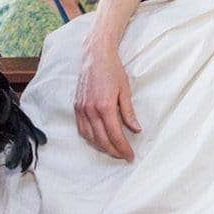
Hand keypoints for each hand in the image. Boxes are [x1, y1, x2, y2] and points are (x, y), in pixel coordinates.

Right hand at [75, 39, 139, 160]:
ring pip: (90, 137)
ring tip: (113, 150)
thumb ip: (129, 113)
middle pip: (102, 140)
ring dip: (102, 147)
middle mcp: (91, 110)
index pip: (115, 135)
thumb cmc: (113, 71)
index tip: (130, 156)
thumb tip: (136, 130)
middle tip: (124, 156)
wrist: (96, 56)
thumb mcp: (125, 91)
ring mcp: (82, 109)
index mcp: (105, 107)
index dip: (123, 148)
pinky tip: (98, 140)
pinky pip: (82, 129)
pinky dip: (90, 138)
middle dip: (114, 151)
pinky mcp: (77, 106)